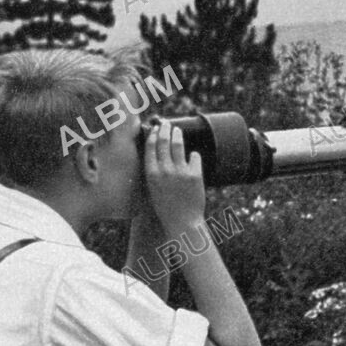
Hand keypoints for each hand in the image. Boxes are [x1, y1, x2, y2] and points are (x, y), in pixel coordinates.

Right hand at [143, 119, 205, 234]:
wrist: (183, 221)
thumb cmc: (166, 207)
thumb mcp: (153, 188)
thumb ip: (154, 171)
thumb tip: (156, 152)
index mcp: (151, 173)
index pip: (150, 146)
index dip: (153, 135)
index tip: (155, 128)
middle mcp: (164, 170)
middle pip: (164, 141)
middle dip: (165, 129)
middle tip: (167, 124)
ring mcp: (180, 171)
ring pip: (179, 145)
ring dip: (177, 135)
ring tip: (177, 131)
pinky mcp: (195, 174)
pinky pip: (195, 157)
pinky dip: (193, 155)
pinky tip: (193, 155)